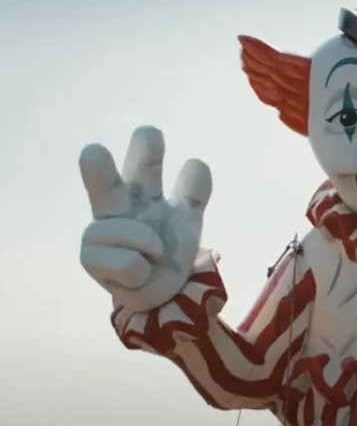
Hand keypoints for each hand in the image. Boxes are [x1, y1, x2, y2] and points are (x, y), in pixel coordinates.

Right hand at [79, 126, 212, 312]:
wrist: (160, 291)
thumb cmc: (169, 249)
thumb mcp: (187, 221)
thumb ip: (193, 194)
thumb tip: (196, 162)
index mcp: (143, 190)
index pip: (148, 167)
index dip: (148, 151)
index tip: (149, 133)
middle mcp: (119, 203)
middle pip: (107, 182)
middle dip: (100, 167)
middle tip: (94, 152)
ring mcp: (102, 229)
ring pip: (123, 231)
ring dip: (146, 245)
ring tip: (152, 257)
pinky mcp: (90, 255)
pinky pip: (129, 261)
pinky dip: (139, 271)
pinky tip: (136, 273)